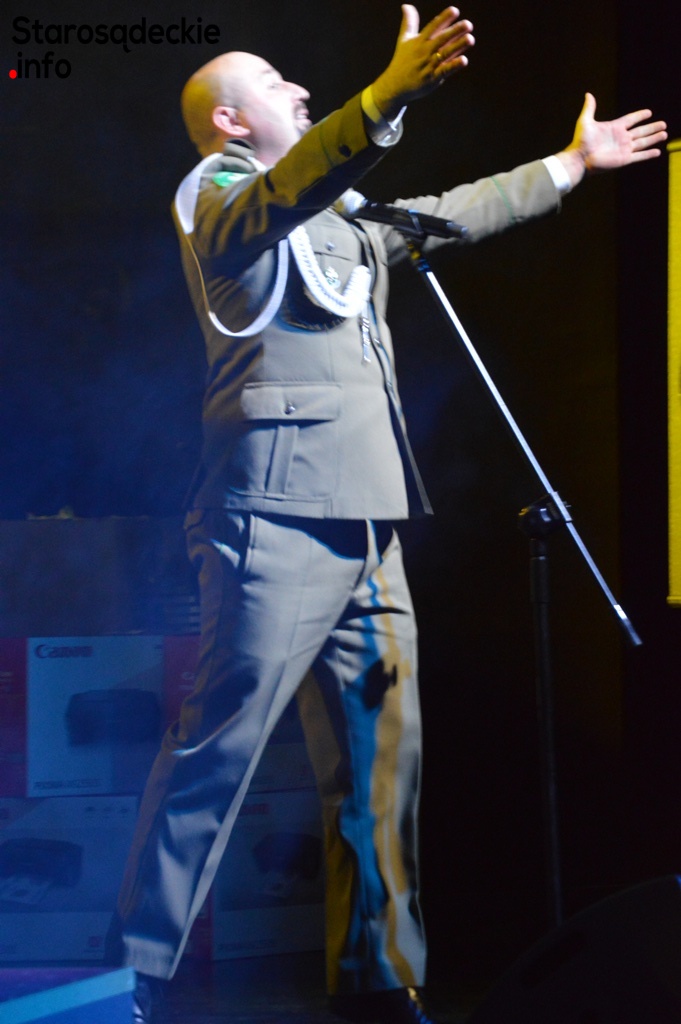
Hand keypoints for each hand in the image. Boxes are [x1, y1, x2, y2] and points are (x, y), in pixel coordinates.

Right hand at [372, 4, 474, 119]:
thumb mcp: (403, 40)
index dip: (444, 18)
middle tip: (468, 24)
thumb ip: (409, 22)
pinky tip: (464, 60)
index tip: (454, 10)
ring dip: (458, 46)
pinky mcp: (432, 79)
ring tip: (470, 39)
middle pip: (441, 39)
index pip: (433, 27)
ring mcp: (429, 66)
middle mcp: (424, 52)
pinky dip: (454, 66)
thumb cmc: (401, 61)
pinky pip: (444, 71)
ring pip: (445, 54)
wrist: (395, 85)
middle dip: (455, 31)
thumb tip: (406, 5)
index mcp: (419, 41)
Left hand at [557, 93, 667, 186]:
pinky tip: (657, 152)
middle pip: (641, 131)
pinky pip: (639, 156)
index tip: (649, 113)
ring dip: (654, 138)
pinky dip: (648, 154)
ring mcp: (624, 149)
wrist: (579, 158)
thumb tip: (588, 94)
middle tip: (663, 124)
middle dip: (652, 128)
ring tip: (664, 134)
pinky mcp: (624, 159)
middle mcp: (621, 138)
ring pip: (643, 142)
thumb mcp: (585, 121)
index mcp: (614, 128)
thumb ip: (590, 108)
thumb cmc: (581, 141)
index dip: (640, 116)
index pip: (631, 119)